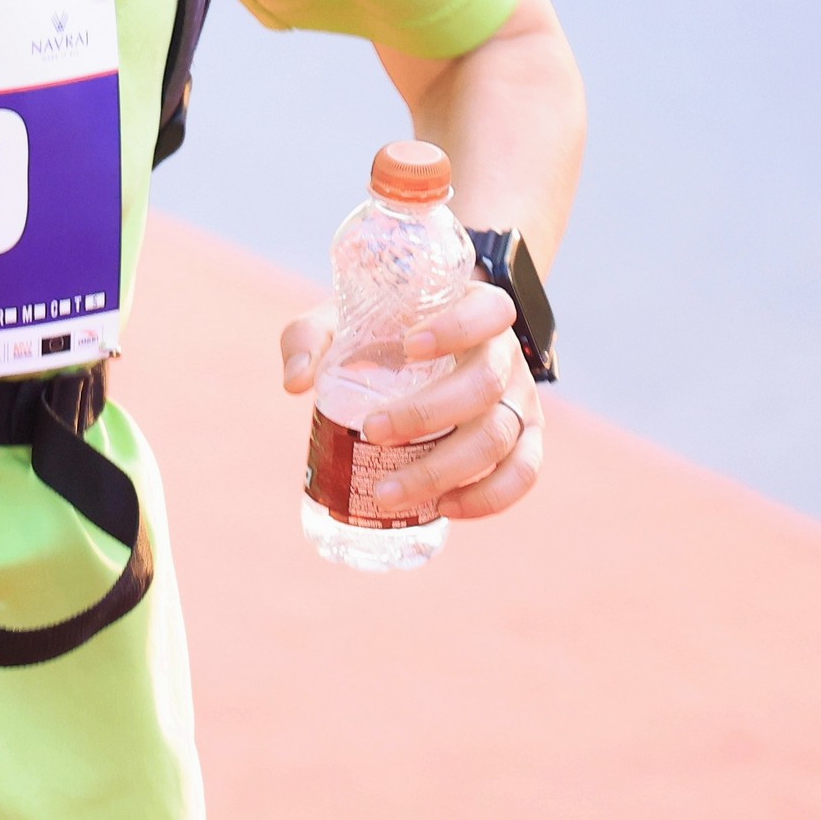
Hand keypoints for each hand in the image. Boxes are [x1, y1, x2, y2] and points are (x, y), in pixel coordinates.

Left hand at [278, 281, 544, 521]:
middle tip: (372, 431)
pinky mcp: (525, 440)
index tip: (408, 345)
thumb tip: (296, 382)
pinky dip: (488, 497)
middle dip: (427, 414)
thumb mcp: (345, 319)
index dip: (457, 328)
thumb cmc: (381, 331)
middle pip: (485, 385)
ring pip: (499, 437)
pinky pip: (522, 474)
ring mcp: (522, 400)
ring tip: (389, 491)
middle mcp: (506, 355)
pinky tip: (443, 508)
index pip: (487, 311)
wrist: (421, 353)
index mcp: (476, 311)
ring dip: (444, 469)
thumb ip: (311, 338)